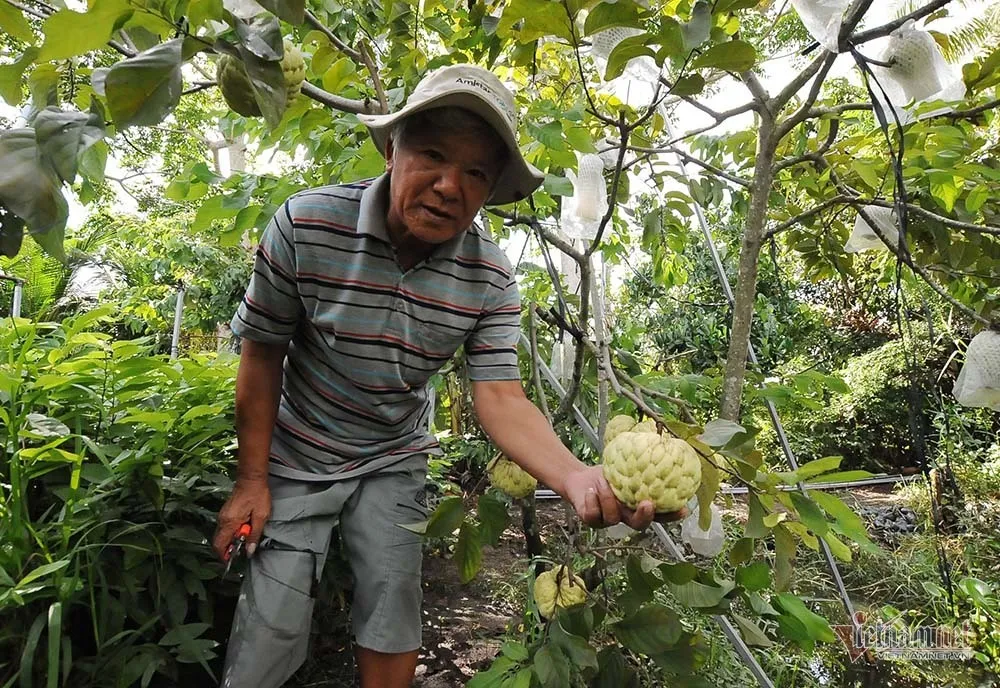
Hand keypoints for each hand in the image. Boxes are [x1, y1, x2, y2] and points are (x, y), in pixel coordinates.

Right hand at [213, 477, 270, 560]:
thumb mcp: (261, 517)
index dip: (224, 556)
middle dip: (229, 549)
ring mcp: (222, 516)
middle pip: (219, 542)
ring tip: (247, 536)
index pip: (219, 545)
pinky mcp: (225, 513)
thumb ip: (254, 535)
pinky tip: (244, 528)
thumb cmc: (258, 495)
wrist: (251, 479)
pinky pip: (225, 528)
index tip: (232, 561)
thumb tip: (249, 551)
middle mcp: (222, 520)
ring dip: (232, 540)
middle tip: (243, 549)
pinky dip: (232, 533)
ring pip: (222, 535)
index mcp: (229, 522)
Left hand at [563, 465, 686, 529]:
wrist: (581, 480)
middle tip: (647, 504)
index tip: (684, 508)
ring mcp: (608, 521)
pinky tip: (591, 490)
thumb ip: (639, 463)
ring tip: (604, 482)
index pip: (659, 515)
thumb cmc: (608, 474)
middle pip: (639, 525)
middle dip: (645, 516)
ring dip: (608, 498)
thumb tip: (659, 441)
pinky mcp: (591, 520)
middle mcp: (625, 517)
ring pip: (612, 517)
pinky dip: (593, 500)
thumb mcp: (624, 467)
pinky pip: (593, 515)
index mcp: (637, 507)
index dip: (672, 515)